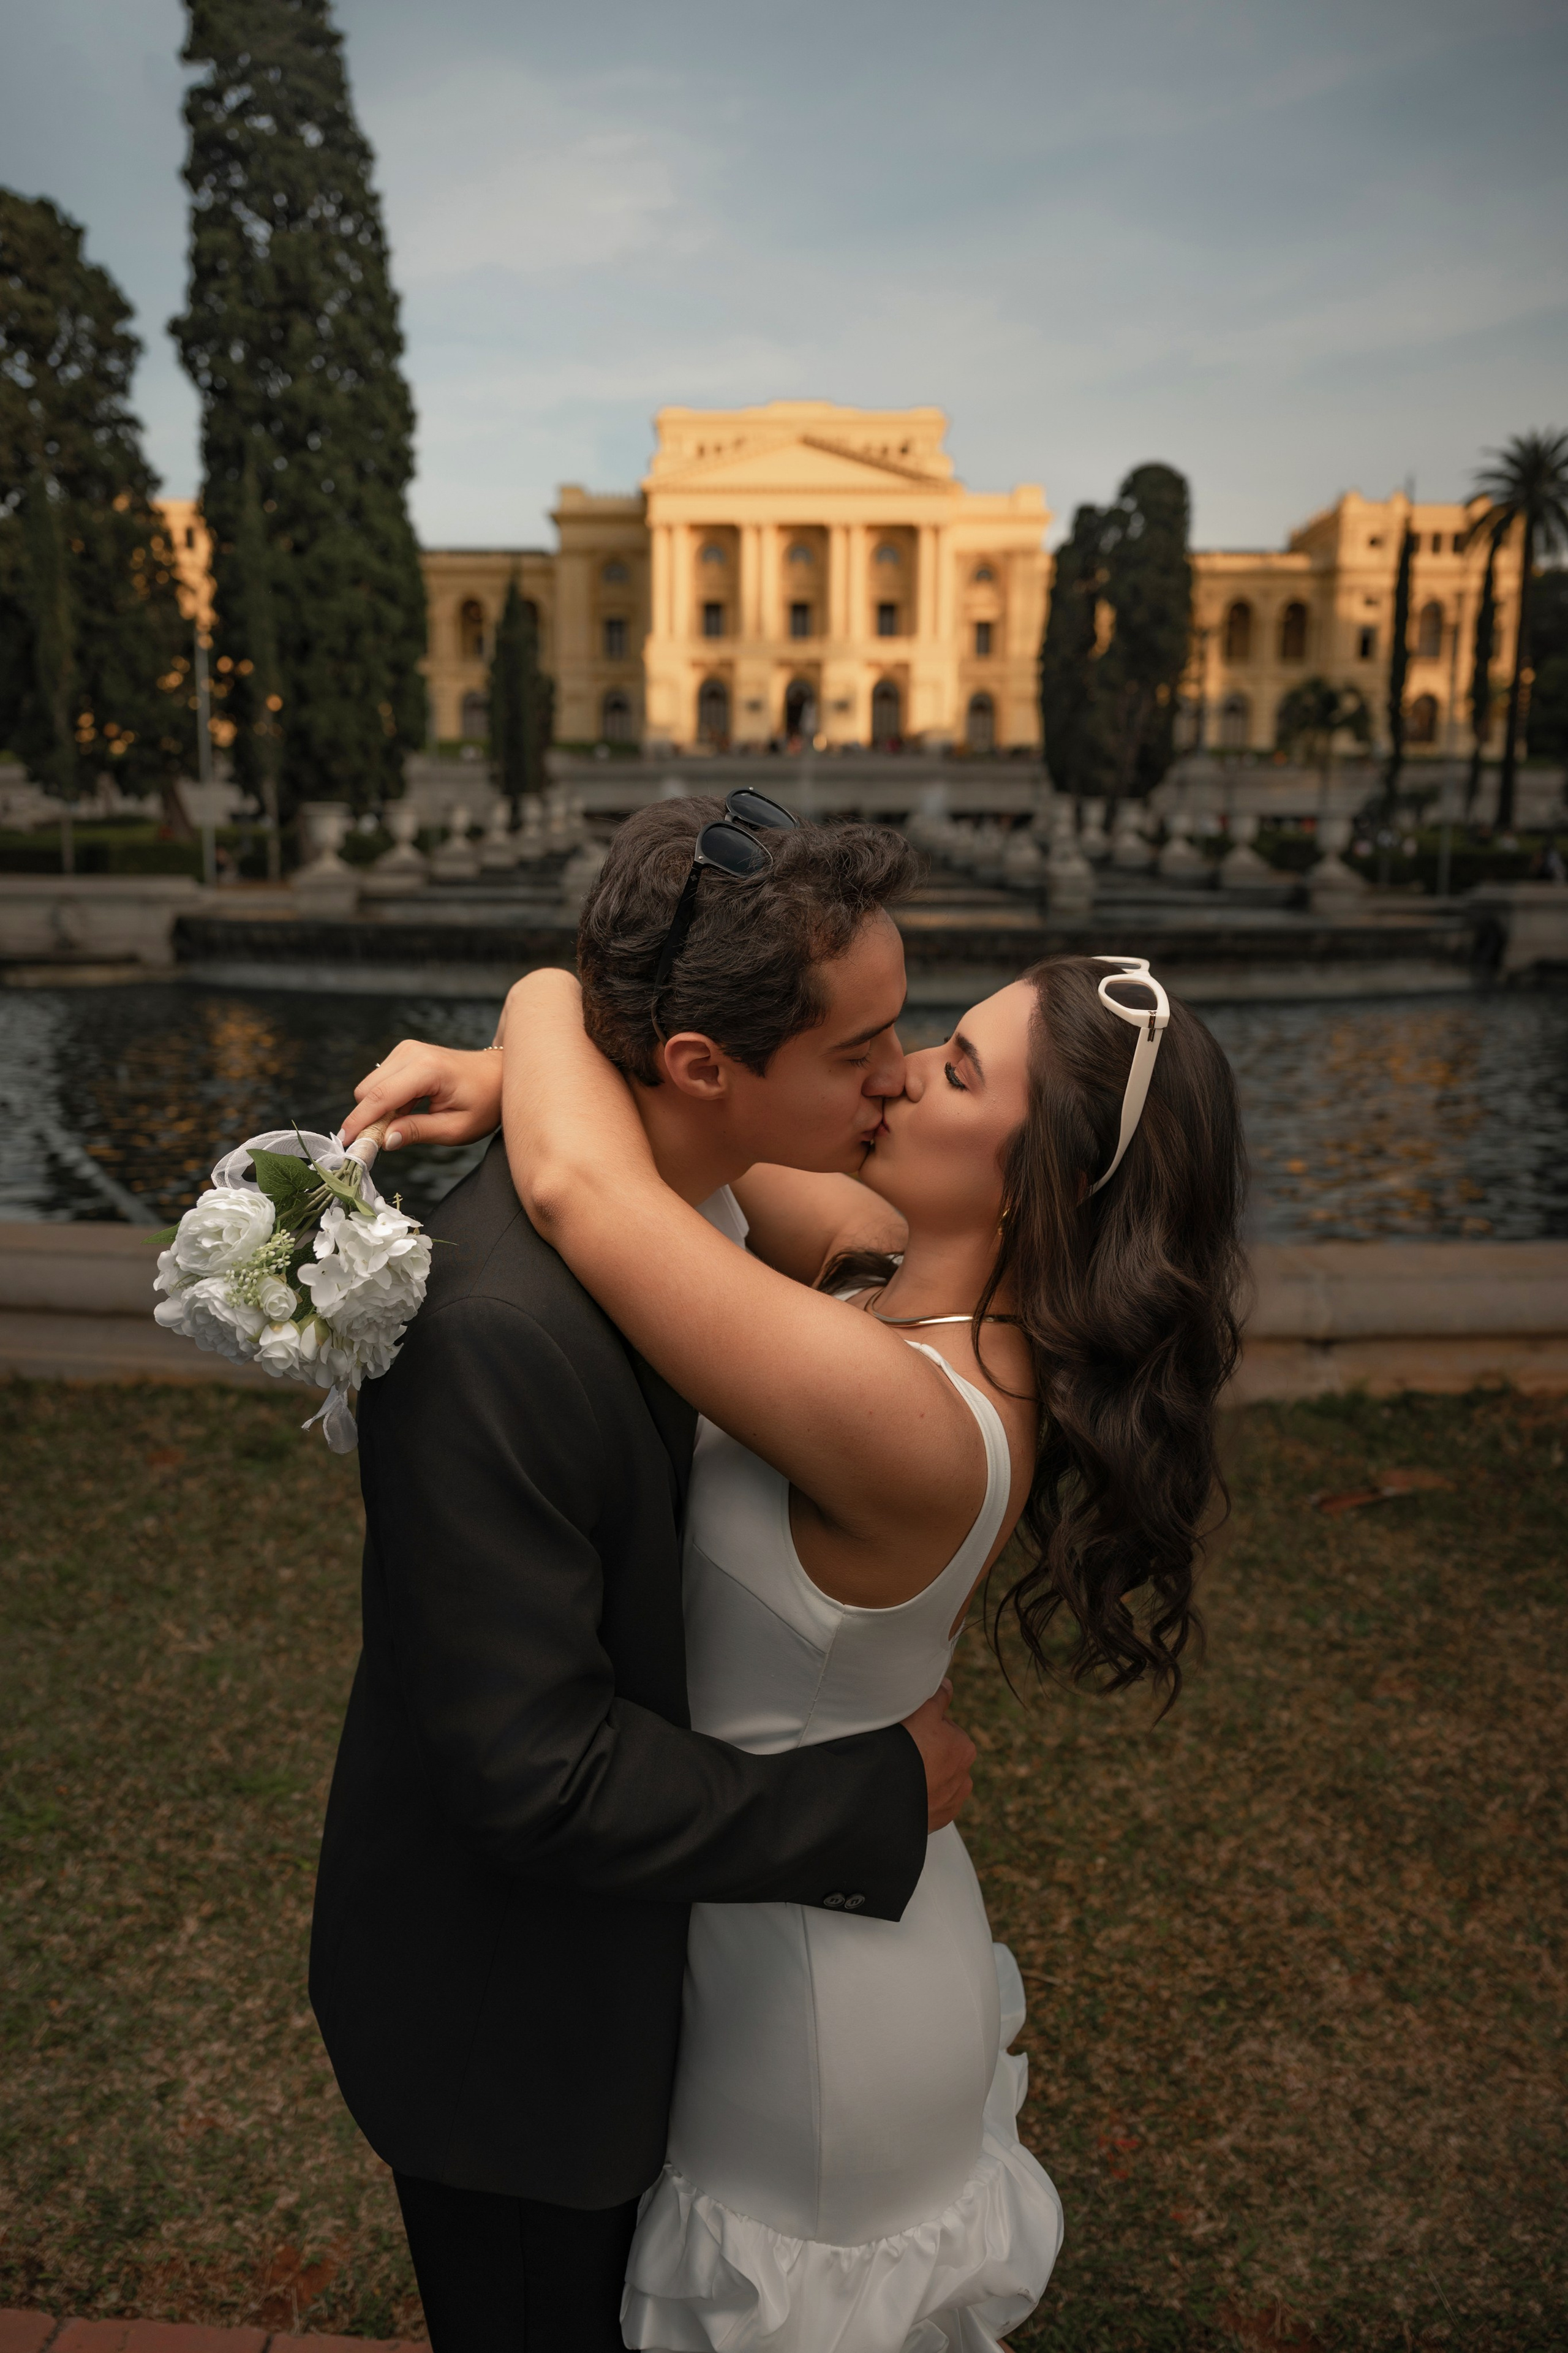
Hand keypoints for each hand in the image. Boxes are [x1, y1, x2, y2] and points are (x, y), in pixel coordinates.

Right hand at [340, 1039, 503, 1151]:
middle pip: (367, 1090)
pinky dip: (388, 1101)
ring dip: (380, 1110)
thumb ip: (418, 1132)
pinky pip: (381, 1081)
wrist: (499, 1076)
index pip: (380, 1097)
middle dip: (370, 1118)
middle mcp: (412, 1052)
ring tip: (409, 1123)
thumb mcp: (456, 1128)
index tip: (346, 1143)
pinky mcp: (404, 1052)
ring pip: (370, 1086)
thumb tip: (385, 1140)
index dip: (359, 1122)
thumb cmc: (485, 1103)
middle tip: (387, 1141)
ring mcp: (407, 1049)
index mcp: (427, 1070)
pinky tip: (410, 1110)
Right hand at [899, 1680, 975, 1832]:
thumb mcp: (923, 1712)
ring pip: (936, 1781)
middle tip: (903, 1752)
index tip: (908, 1731)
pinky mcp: (936, 1821)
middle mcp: (964, 1778)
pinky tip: (903, 1790)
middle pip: (942, 1757)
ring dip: (924, 1777)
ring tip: (901, 1772)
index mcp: (964, 1748)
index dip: (924, 1727)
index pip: (944, 1730)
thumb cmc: (906, 1749)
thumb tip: (948, 1686)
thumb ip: (938, 1697)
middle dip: (927, 1754)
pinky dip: (919, 1798)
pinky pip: (928, 1804)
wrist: (886, 1796)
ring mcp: (950, 1803)